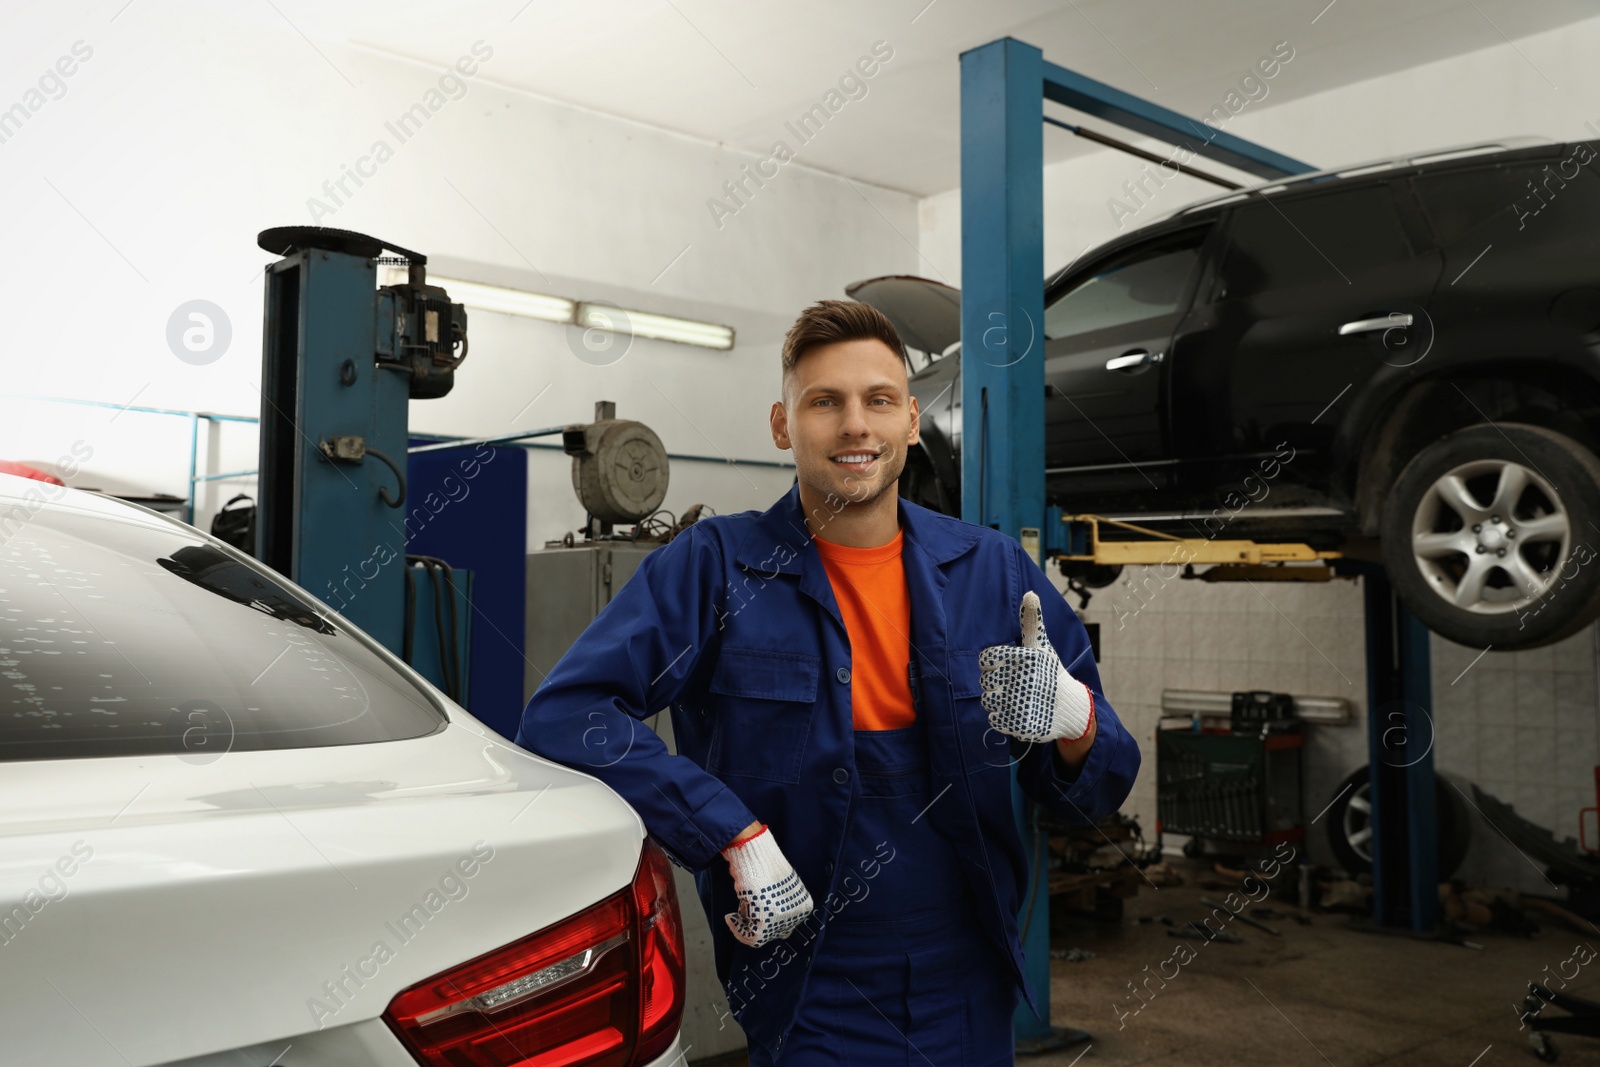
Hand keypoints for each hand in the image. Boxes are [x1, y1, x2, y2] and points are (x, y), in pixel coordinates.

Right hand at [722, 825, 813, 947]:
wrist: (755, 853)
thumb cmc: (763, 866)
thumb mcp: (778, 887)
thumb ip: (779, 905)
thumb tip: (772, 924)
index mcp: (804, 906)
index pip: (786, 927)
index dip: (766, 920)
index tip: (752, 910)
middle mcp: (797, 914)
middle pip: (773, 933)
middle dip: (755, 923)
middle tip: (744, 910)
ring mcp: (783, 917)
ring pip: (762, 936)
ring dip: (745, 926)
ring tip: (739, 908)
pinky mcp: (767, 920)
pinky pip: (752, 937)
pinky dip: (738, 930)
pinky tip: (731, 917)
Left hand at [978, 590, 1094, 742]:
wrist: (1070, 708)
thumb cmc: (1050, 672)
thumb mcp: (1041, 646)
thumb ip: (1031, 621)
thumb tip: (1030, 593)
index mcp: (1022, 658)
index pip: (986, 658)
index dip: (992, 663)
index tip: (1006, 667)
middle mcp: (1019, 679)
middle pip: (984, 681)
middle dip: (996, 683)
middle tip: (1014, 685)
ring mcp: (1018, 702)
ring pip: (986, 700)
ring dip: (997, 701)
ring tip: (1015, 699)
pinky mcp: (1017, 723)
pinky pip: (993, 720)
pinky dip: (1001, 718)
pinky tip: (1016, 712)